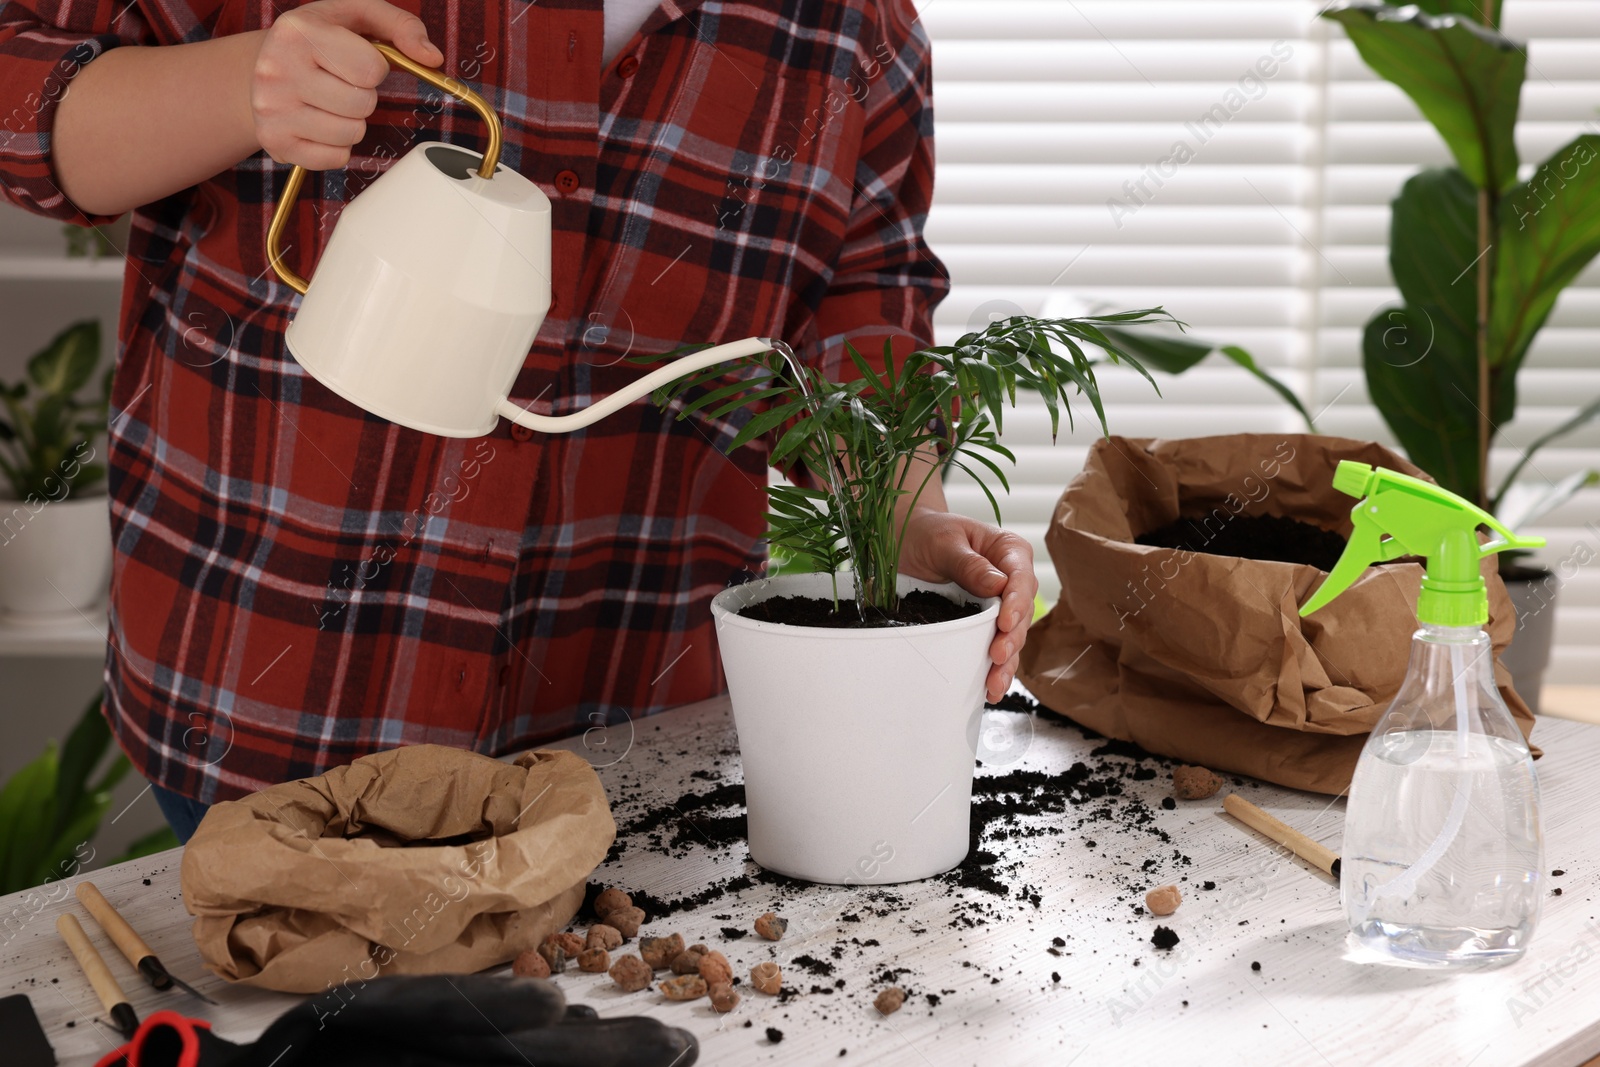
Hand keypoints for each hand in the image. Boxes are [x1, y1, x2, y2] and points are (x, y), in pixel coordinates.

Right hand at [252, 0, 441, 169]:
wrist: (259, 65)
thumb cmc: (318, 39)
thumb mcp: (356, 16)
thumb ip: (401, 26)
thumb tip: (433, 57)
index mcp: (298, 32)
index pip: (370, 69)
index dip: (374, 67)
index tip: (354, 60)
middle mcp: (277, 69)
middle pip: (362, 104)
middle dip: (363, 95)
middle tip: (340, 82)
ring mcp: (272, 109)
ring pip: (351, 134)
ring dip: (352, 121)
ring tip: (328, 101)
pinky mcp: (275, 142)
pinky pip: (336, 157)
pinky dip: (337, 145)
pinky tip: (317, 122)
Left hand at [897, 507, 1038, 702]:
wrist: (906, 542)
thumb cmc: (927, 533)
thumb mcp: (944, 542)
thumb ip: (970, 564)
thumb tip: (998, 584)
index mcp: (1009, 551)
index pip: (1021, 578)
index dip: (1016, 604)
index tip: (1005, 623)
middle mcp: (1011, 580)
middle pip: (1021, 613)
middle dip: (1011, 638)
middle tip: (997, 656)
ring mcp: (999, 604)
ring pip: (1012, 636)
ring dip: (1006, 662)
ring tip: (995, 684)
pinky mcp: (984, 623)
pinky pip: (995, 646)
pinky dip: (994, 668)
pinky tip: (990, 688)